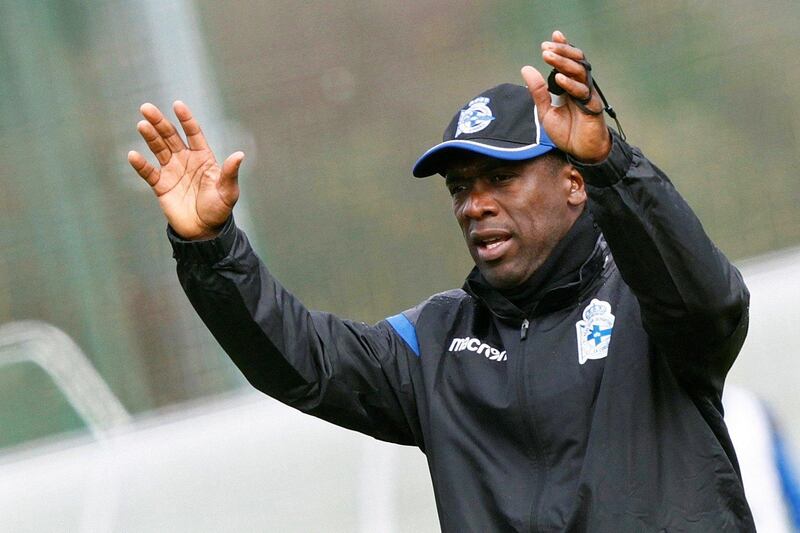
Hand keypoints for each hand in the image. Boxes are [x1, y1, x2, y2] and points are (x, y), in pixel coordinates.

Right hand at [128, 101, 243, 239]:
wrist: (204, 230)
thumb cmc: (219, 209)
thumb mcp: (228, 191)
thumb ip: (230, 173)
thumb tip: (240, 154)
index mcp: (203, 157)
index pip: (193, 133)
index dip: (186, 119)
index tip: (177, 105)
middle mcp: (186, 160)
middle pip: (171, 136)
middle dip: (160, 122)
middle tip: (146, 108)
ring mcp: (172, 171)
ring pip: (158, 149)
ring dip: (150, 137)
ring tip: (142, 124)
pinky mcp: (161, 185)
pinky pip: (148, 172)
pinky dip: (141, 164)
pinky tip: (134, 156)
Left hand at [520, 30, 610, 162]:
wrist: (580, 151)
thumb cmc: (566, 131)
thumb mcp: (545, 110)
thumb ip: (537, 91)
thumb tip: (526, 68)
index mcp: (570, 85)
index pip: (567, 61)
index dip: (563, 47)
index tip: (553, 35)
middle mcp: (580, 86)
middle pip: (575, 61)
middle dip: (561, 51)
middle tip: (545, 46)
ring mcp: (587, 94)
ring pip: (579, 72)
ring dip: (563, 63)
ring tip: (548, 56)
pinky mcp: (591, 106)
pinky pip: (582, 92)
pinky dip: (570, 85)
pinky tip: (559, 79)